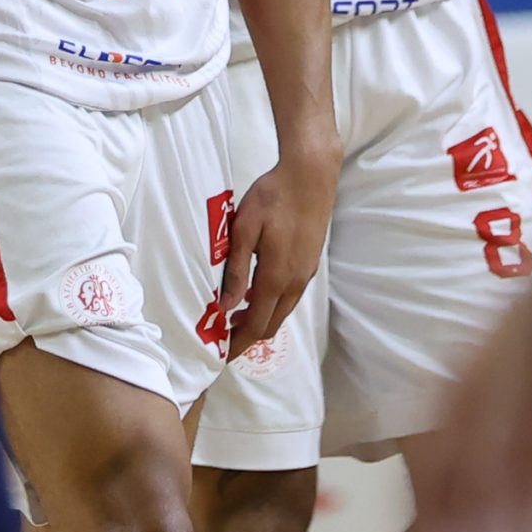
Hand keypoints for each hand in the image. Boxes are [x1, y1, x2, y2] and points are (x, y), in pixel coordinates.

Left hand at [220, 137, 338, 352]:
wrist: (311, 176)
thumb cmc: (273, 197)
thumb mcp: (244, 231)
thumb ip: (236, 271)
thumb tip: (225, 307)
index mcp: (276, 278)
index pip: (256, 326)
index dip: (238, 345)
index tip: (221, 356)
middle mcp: (295, 282)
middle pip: (271, 324)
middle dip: (248, 336)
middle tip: (223, 336)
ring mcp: (306, 273)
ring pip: (283, 311)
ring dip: (260, 319)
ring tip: (235, 315)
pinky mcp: (310, 263)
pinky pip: (290, 296)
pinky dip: (272, 303)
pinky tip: (255, 290)